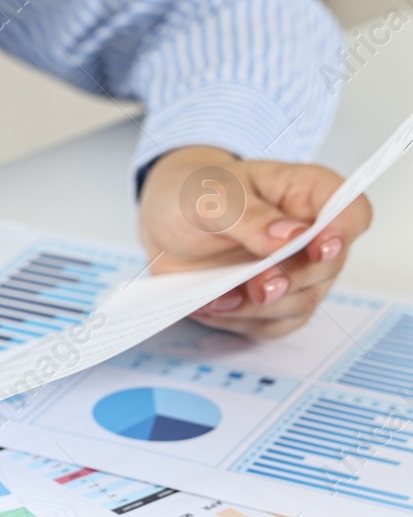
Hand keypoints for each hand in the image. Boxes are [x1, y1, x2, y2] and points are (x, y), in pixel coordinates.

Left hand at [138, 146, 371, 337]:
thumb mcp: (212, 197)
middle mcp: (310, 234)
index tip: (320, 248)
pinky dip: (242, 321)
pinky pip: (272, 324)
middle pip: (329, 266)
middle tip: (259, 286)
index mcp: (308, 193)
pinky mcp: (271, 301)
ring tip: (219, 299)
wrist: (165, 221)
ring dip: (261, 307)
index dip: (343, 233)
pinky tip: (212, 306)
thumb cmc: (196, 195)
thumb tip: (291, 236)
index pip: (350, 213)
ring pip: (301, 301)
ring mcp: (295, 271)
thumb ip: (252, 216)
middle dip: (292, 280)